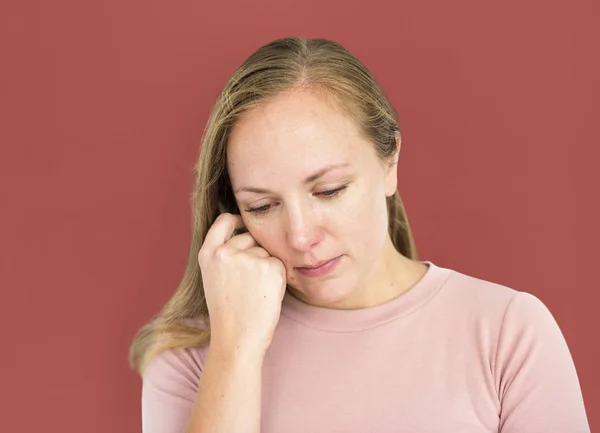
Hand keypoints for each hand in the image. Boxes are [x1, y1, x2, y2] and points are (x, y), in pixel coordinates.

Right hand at [198, 213, 286, 354]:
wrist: (237, 339)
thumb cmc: (228, 312)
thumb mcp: (213, 277)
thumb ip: (223, 254)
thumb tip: (244, 231)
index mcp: (208, 254)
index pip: (224, 221)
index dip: (236, 220)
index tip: (243, 223)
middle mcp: (226, 252)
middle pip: (250, 237)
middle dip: (254, 254)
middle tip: (247, 284)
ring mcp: (248, 258)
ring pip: (266, 252)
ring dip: (266, 267)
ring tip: (255, 292)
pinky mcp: (269, 267)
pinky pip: (279, 263)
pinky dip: (278, 278)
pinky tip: (265, 294)